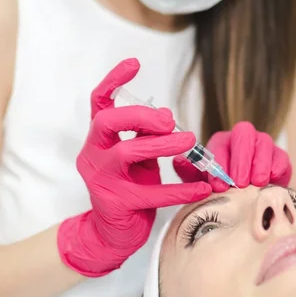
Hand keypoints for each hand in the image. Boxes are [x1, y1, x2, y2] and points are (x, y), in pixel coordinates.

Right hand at [58, 58, 211, 276]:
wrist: (113, 233)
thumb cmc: (129, 186)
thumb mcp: (139, 156)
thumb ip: (147, 134)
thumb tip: (167, 114)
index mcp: (99, 139)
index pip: (99, 102)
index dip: (114, 80)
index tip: (135, 63)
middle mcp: (93, 154)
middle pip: (107, 121)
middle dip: (140, 115)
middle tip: (168, 121)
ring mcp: (102, 179)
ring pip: (127, 152)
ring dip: (163, 145)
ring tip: (190, 141)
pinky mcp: (117, 203)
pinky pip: (151, 193)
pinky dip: (180, 189)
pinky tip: (202, 188)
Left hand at [174, 121, 291, 192]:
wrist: (247, 203)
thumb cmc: (222, 191)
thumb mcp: (203, 184)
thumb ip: (190, 173)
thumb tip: (178, 161)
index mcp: (221, 143)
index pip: (219, 144)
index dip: (219, 163)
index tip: (218, 185)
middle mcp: (242, 139)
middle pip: (243, 134)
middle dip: (241, 159)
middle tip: (239, 183)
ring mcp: (263, 146)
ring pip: (264, 142)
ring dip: (260, 162)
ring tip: (256, 184)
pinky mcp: (280, 158)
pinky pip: (281, 156)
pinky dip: (277, 167)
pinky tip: (272, 180)